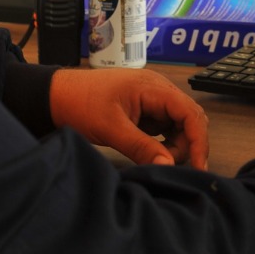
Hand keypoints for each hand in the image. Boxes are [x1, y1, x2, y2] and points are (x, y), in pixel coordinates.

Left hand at [49, 68, 208, 168]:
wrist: (56, 96)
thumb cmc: (80, 104)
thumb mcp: (111, 128)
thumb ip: (142, 148)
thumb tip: (169, 166)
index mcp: (152, 88)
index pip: (190, 112)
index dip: (199, 140)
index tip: (198, 166)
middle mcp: (157, 90)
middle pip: (189, 118)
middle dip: (188, 144)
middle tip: (172, 165)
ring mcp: (151, 100)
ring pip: (179, 124)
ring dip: (176, 145)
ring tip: (158, 160)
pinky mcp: (143, 110)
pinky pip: (165, 126)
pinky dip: (165, 142)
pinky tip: (154, 154)